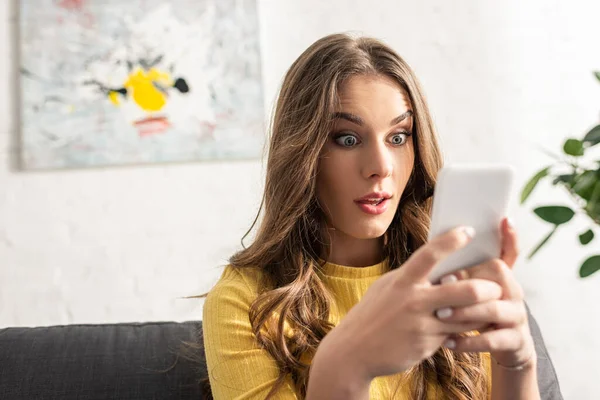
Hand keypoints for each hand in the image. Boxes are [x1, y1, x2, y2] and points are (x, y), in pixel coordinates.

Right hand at [312, 225, 503, 383]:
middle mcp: (414, 301)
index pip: (431, 254)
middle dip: (487, 288)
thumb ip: (410, 276)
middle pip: (465, 290)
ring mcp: (422, 325)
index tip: (468, 231)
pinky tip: (463, 328)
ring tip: (489, 309)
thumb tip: (434, 261)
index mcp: (403, 281)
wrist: (355, 352)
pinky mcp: (427, 345)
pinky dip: (462, 330)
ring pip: (467, 316)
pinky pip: (455, 335)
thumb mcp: (386, 288)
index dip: (452, 241)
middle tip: (495, 287)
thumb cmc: (373, 315)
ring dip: (481, 313)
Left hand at [435, 218, 535, 367]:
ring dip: (465, 311)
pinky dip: (469, 341)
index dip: (509, 237)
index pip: (508, 252)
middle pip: (498, 275)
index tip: (503, 220)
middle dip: (469, 278)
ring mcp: (516, 315)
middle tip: (442, 283)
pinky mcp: (514, 340)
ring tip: (440, 315)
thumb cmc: (476, 313)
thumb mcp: (468, 291)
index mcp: (501, 275)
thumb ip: (459, 273)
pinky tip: (449, 342)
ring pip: (494, 309)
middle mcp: (513, 291)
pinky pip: (493, 340)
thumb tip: (433, 250)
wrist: (503, 348)